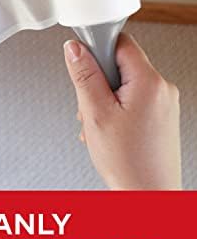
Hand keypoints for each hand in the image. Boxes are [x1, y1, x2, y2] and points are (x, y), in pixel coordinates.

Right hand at [64, 33, 181, 189]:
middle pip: (120, 63)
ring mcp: (163, 103)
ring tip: (99, 122)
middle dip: (97, 79)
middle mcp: (162, 89)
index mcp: (149, 83)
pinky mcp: (159, 115)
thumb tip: (74, 49)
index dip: (97, 47)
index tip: (83, 60)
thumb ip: (84, 76)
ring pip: (123, 82)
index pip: (120, 42)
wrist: (148, 196)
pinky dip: (115, 107)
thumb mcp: (95, 113)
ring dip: (103, 97)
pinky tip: (108, 127)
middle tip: (90, 103)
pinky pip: (132, 98)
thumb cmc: (128, 163)